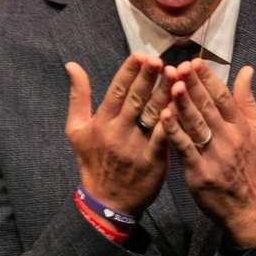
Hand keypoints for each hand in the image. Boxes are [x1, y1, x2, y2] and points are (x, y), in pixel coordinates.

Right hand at [64, 52, 169, 214]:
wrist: (107, 201)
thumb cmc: (92, 161)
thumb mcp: (76, 130)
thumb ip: (78, 96)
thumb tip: (72, 65)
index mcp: (101, 122)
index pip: (116, 91)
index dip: (129, 72)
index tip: (141, 55)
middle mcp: (117, 131)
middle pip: (135, 99)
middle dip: (148, 78)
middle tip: (160, 59)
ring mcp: (135, 146)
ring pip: (152, 115)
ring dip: (164, 93)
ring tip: (177, 75)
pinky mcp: (152, 160)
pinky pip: (164, 137)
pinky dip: (172, 120)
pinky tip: (183, 105)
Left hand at [159, 61, 255, 246]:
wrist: (248, 207)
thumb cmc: (251, 166)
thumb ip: (248, 100)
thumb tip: (246, 70)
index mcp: (242, 127)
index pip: (224, 97)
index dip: (208, 79)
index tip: (194, 62)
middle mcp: (229, 139)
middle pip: (208, 107)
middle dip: (192, 85)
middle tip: (176, 66)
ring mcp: (214, 156)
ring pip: (196, 124)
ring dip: (182, 103)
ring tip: (170, 84)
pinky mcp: (200, 172)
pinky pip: (185, 148)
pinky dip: (174, 131)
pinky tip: (163, 116)